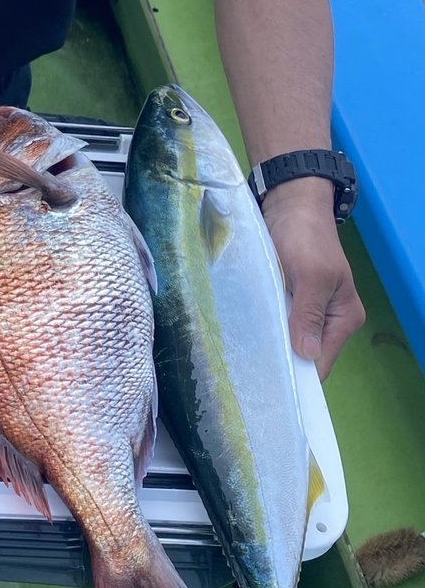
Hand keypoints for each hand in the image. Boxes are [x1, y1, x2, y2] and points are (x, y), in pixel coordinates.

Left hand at [261, 177, 364, 378]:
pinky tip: (245, 333)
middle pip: (304, 354)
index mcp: (343, 318)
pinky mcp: (287, 298)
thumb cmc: (305, 236)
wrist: (290, 203)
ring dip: (270, 342)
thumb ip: (309, 314)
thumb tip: (308, 356)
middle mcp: (328, 319)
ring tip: (243, 354)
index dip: (300, 374)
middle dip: (282, 359)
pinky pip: (276, 322)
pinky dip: (264, 326)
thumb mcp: (311, 274)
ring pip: (288, 339)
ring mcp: (306, 309)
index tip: (271, 384)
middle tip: (249, 370)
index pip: (321, 362)